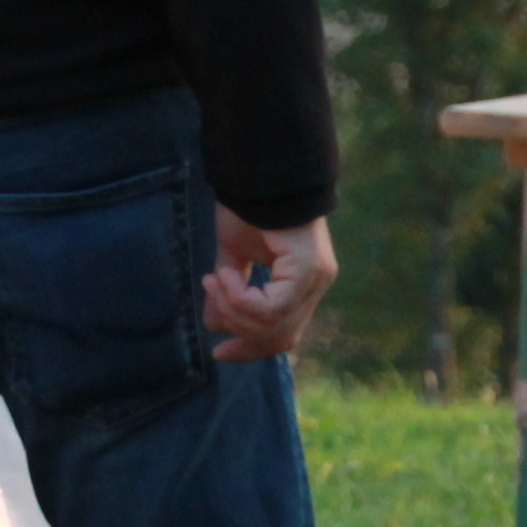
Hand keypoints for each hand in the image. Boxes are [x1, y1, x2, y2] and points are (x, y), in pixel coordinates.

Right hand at [204, 209, 336, 363]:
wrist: (257, 174)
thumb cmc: (248, 208)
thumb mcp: (233, 257)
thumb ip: (230, 292)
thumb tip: (213, 326)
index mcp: (302, 284)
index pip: (284, 334)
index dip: (251, 349)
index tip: (219, 352)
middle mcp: (315, 285)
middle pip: (280, 336)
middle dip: (239, 331)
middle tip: (210, 303)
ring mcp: (316, 278)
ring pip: (273, 325)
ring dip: (234, 308)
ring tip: (215, 279)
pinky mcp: (308, 270)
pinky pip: (272, 308)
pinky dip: (241, 299)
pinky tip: (225, 275)